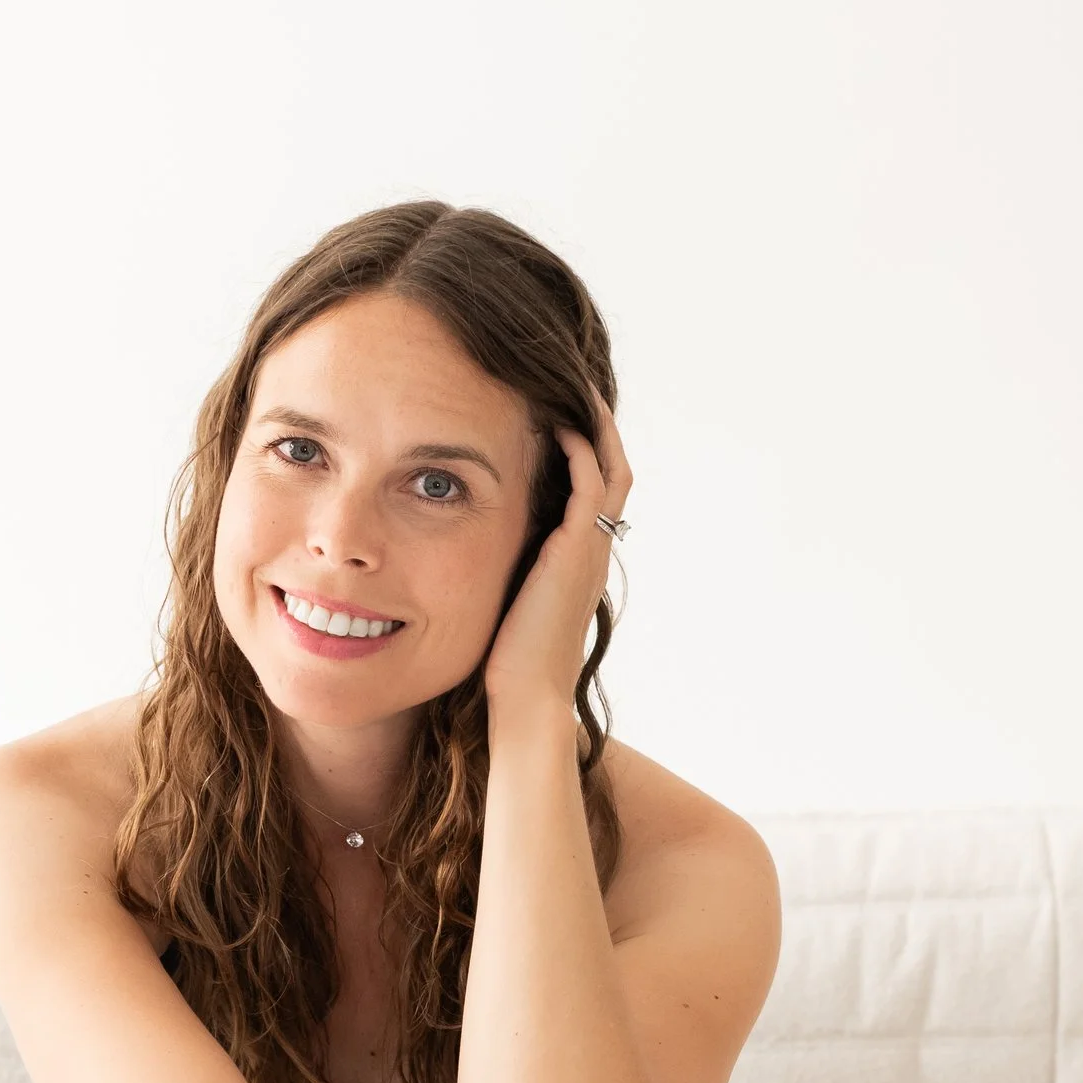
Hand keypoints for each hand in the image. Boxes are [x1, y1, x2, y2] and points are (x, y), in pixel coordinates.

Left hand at [480, 386, 630, 722]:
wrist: (526, 698)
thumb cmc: (509, 664)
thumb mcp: (509, 603)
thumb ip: (505, 571)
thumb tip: (469, 551)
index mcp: (581, 560)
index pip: (597, 490)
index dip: (587, 450)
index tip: (561, 414)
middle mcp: (595, 550)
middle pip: (614, 469)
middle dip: (598, 425)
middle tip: (577, 384)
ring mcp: (591, 549)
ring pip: (611, 468)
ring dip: (595, 425)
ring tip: (575, 387)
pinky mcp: (576, 551)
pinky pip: (590, 485)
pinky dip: (580, 451)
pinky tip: (558, 425)